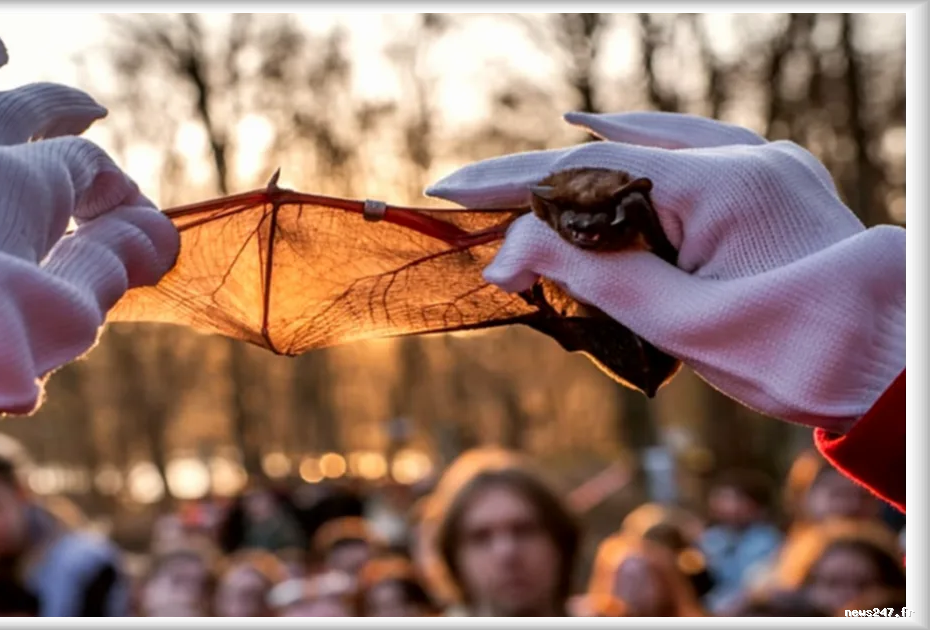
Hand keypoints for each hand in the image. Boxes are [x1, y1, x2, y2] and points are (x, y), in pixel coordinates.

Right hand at [426, 111, 904, 432]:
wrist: (902, 372)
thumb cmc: (803, 358)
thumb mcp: (684, 325)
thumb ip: (591, 278)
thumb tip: (508, 252)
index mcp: (724, 185)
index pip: (590, 172)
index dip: (513, 184)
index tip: (450, 192)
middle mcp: (746, 159)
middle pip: (614, 153)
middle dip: (539, 178)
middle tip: (473, 196)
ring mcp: (765, 167)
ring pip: (653, 144)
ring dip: (583, 162)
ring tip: (524, 176)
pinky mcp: (774, 184)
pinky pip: (692, 151)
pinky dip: (641, 154)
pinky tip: (613, 144)